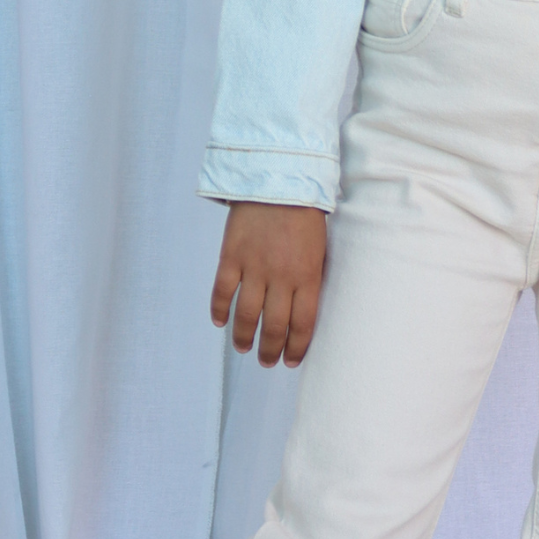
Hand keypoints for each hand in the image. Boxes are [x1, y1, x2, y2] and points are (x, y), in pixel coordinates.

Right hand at [211, 202, 327, 366]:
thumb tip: (303, 312)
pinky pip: (223, 291)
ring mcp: (254, 267)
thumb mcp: (319, 250)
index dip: (296, 348)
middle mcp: (281, 277)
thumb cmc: (304, 215)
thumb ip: (310, 280)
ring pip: (246, 315)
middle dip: (270, 350)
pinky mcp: (231, 255)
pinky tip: (220, 322)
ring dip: (244, 337)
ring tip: (243, 348)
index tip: (291, 360)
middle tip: (267, 361)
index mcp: (308, 276)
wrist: (278, 177)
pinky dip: (219, 310)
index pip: (303, 325)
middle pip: (275, 327)